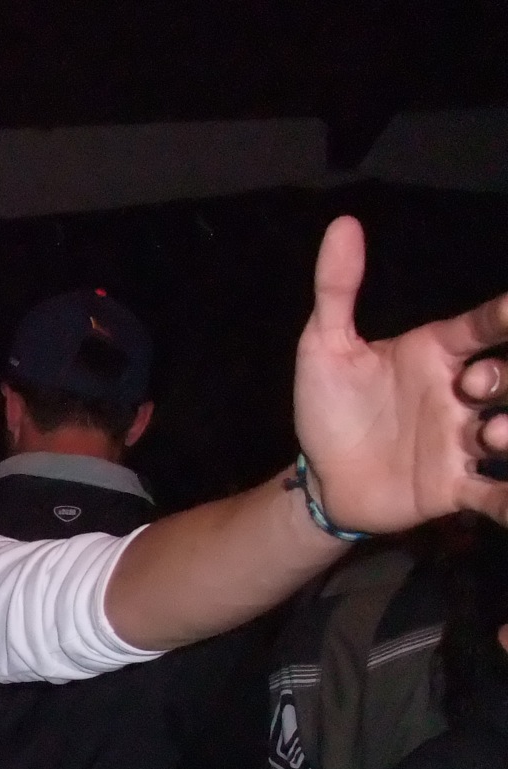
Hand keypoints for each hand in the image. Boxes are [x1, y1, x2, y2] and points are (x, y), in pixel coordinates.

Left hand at [295, 215, 507, 531]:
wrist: (319, 478)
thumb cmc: (328, 408)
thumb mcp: (324, 348)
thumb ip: (336, 291)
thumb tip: (342, 225)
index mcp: (438, 352)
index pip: (484, 324)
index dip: (505, 314)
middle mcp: (461, 393)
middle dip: (505, 375)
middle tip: (476, 384)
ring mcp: (465, 440)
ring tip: (493, 435)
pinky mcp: (457, 487)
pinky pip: (495, 494)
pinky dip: (507, 501)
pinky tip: (507, 504)